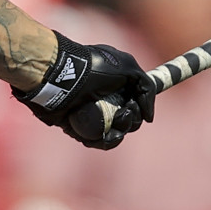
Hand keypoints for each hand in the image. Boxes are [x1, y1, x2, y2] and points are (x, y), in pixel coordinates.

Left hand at [12, 34, 156, 149]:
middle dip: (130, 118)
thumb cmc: (94, 68)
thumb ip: (147, 87)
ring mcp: (93, 115)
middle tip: (124, 110)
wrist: (62, 75)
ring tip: (114, 119)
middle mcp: (106, 100)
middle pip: (129, 121)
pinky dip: (104, 140)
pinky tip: (105, 134)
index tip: (134, 104)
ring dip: (119, 129)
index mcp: (117, 85)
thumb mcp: (129, 67)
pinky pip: (99, 142)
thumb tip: (148, 117)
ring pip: (116, 133)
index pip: (137, 104)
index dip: (140, 108)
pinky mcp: (80, 128)